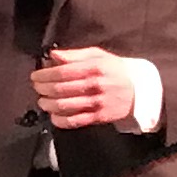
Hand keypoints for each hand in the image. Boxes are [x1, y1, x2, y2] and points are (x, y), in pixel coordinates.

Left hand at [32, 47, 147, 128]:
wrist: (140, 90)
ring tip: (42, 101)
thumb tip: (54, 55)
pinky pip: (75, 121)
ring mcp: (97, 103)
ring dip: (48, 104)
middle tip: (36, 87)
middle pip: (60, 89)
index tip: (36, 76)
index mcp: (94, 68)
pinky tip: (53, 116)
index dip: (44, 75)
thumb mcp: (98, 55)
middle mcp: (95, 86)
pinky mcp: (99, 117)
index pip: (62, 72)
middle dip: (42, 88)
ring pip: (64, 106)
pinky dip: (60, 120)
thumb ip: (74, 55)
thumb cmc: (116, 71)